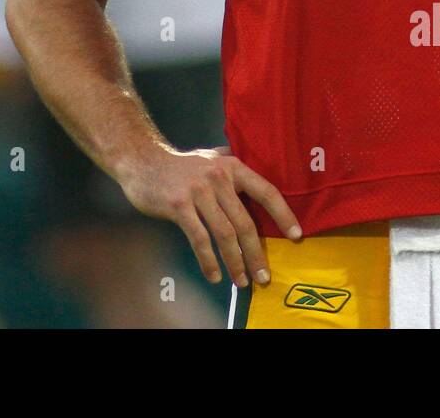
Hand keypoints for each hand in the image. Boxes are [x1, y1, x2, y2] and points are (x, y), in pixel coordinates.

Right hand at [116, 144, 301, 286]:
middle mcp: (218, 177)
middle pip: (245, 222)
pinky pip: (199, 239)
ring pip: (224, 234)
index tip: (297, 236)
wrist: (142, 160)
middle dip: (257, 253)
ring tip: (241, 281)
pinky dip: (209, 261)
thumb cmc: (180, 165)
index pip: (266, 191)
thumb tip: (258, 183)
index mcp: (232, 166)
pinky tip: (214, 276)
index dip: (283, 214)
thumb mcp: (211, 158)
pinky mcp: (179, 205)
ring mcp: (198, 191)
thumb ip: (232, 168)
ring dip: (235, 262)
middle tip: (264, 276)